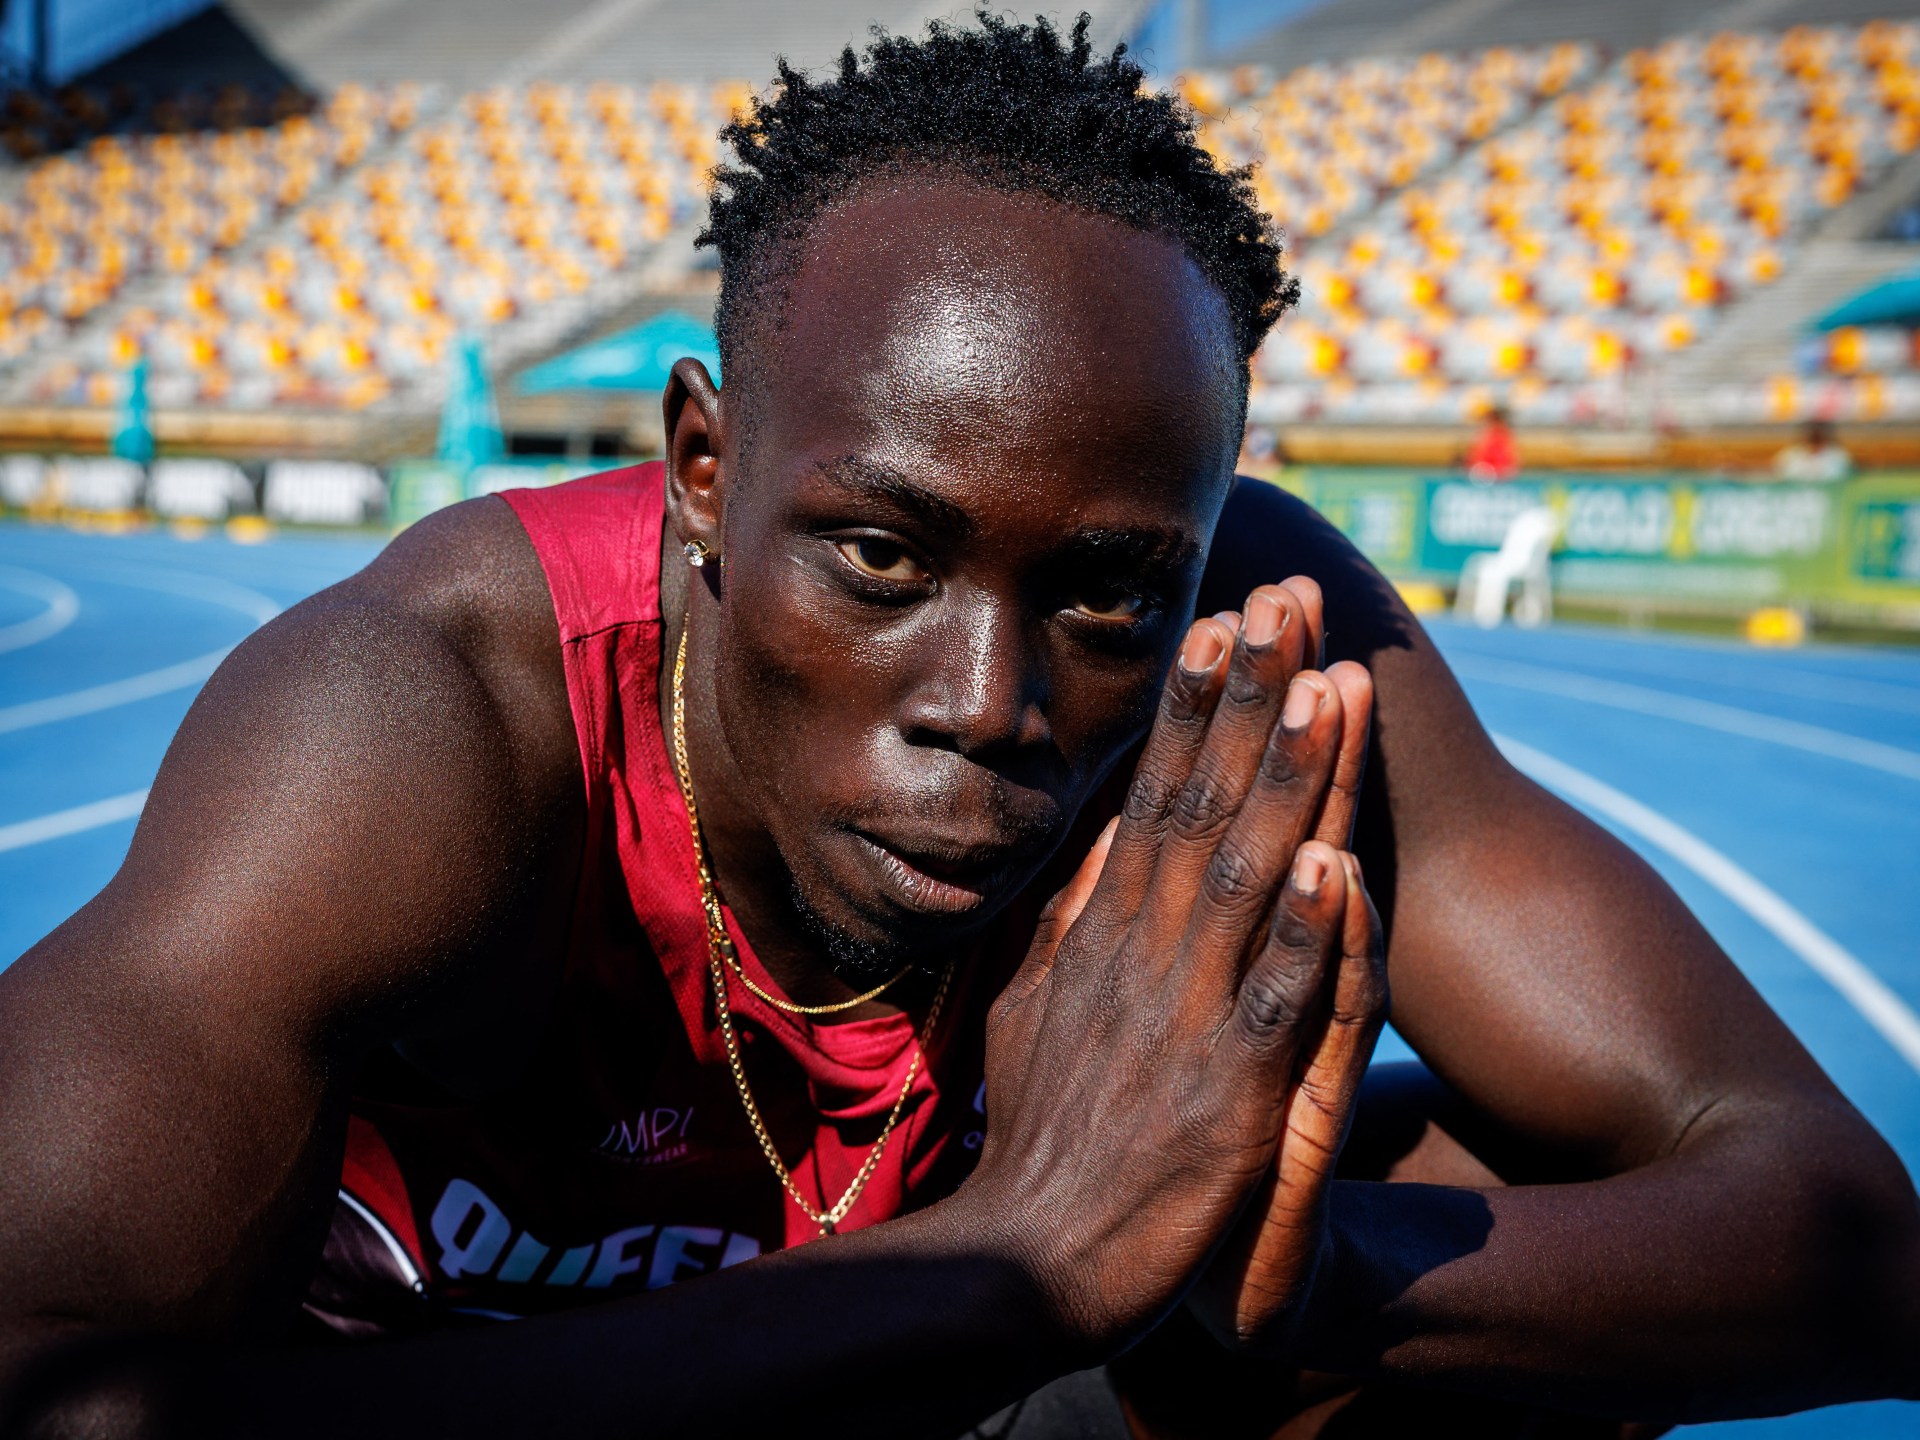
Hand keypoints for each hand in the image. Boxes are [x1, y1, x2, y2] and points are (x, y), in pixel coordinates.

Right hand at [958, 582, 1382, 1358]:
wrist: (1031, 1261)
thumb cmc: (1045, 1138)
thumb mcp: (1035, 1007)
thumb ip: (1068, 920)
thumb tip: (1096, 836)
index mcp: (1105, 935)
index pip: (1151, 796)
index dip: (1189, 707)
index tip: (1218, 622)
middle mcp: (1144, 956)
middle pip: (1202, 806)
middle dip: (1245, 700)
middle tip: (1283, 600)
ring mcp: (1187, 1020)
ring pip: (1243, 880)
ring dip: (1287, 783)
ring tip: (1326, 688)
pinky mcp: (1228, 1097)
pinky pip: (1271, 1005)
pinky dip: (1301, 937)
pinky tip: (1333, 867)